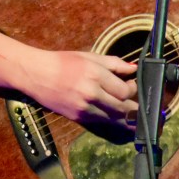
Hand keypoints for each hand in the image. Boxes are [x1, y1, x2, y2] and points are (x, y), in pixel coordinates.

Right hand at [18, 50, 137, 128]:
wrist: (37, 75)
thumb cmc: (63, 62)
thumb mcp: (90, 56)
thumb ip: (114, 63)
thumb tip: (133, 68)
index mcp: (95, 75)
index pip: (124, 91)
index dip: (133, 90)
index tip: (134, 86)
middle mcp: (91, 94)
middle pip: (122, 108)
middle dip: (134, 108)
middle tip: (141, 106)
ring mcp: (83, 109)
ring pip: (113, 119)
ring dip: (126, 118)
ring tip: (135, 116)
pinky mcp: (77, 118)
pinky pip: (100, 122)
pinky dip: (111, 121)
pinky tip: (118, 119)